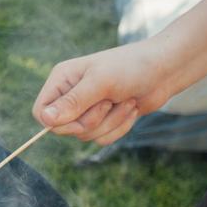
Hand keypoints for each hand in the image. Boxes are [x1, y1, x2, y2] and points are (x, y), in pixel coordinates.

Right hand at [32, 40, 173, 145]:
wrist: (166, 69)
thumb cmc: (132, 67)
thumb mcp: (101, 82)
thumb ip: (73, 102)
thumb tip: (45, 119)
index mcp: (61, 80)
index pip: (41, 112)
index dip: (57, 121)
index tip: (79, 116)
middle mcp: (70, 95)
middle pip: (63, 129)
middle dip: (91, 121)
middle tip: (109, 102)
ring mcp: (87, 109)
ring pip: (85, 136)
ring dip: (110, 122)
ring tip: (125, 101)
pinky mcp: (103, 120)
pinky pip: (101, 139)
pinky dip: (119, 127)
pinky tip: (131, 109)